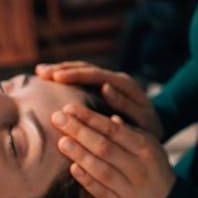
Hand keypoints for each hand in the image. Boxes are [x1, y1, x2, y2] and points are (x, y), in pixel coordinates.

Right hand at [36, 61, 164, 142]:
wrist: (156, 128)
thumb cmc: (149, 129)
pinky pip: (82, 78)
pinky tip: (51, 79)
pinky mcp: (103, 87)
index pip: (95, 75)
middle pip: (86, 68)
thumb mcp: (142, 120)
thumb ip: (126, 105)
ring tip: (40, 72)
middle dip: (63, 69)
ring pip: (82, 70)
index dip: (75, 74)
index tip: (55, 77)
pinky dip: (67, 76)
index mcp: (124, 85)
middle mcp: (115, 79)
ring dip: (61, 70)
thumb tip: (105, 87)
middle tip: (41, 72)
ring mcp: (109, 81)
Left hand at [49, 101, 175, 197]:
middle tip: (56, 118)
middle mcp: (139, 168)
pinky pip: (100, 193)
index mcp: (145, 147)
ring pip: (101, 170)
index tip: (69, 108)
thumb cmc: (151, 166)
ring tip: (61, 142)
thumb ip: (129, 132)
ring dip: (79, 155)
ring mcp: (130, 189)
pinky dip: (86, 180)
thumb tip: (111, 117)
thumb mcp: (148, 144)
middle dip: (79, 131)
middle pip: (104, 147)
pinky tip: (73, 168)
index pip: (113, 130)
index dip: (90, 118)